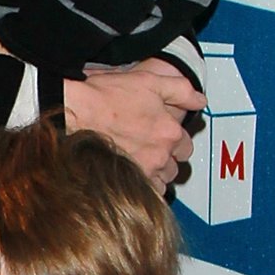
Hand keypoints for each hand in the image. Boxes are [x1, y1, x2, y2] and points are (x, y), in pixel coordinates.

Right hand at [63, 59, 196, 187]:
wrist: (74, 111)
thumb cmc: (106, 96)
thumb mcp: (150, 81)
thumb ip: (181, 91)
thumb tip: (200, 100)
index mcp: (169, 132)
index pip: (186, 146)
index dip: (176, 140)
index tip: (165, 137)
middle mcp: (159, 155)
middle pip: (175, 167)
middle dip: (167, 159)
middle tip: (152, 149)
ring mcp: (142, 170)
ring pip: (161, 182)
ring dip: (156, 175)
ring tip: (142, 163)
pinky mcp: (124, 180)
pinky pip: (144, 193)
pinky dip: (143, 187)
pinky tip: (133, 176)